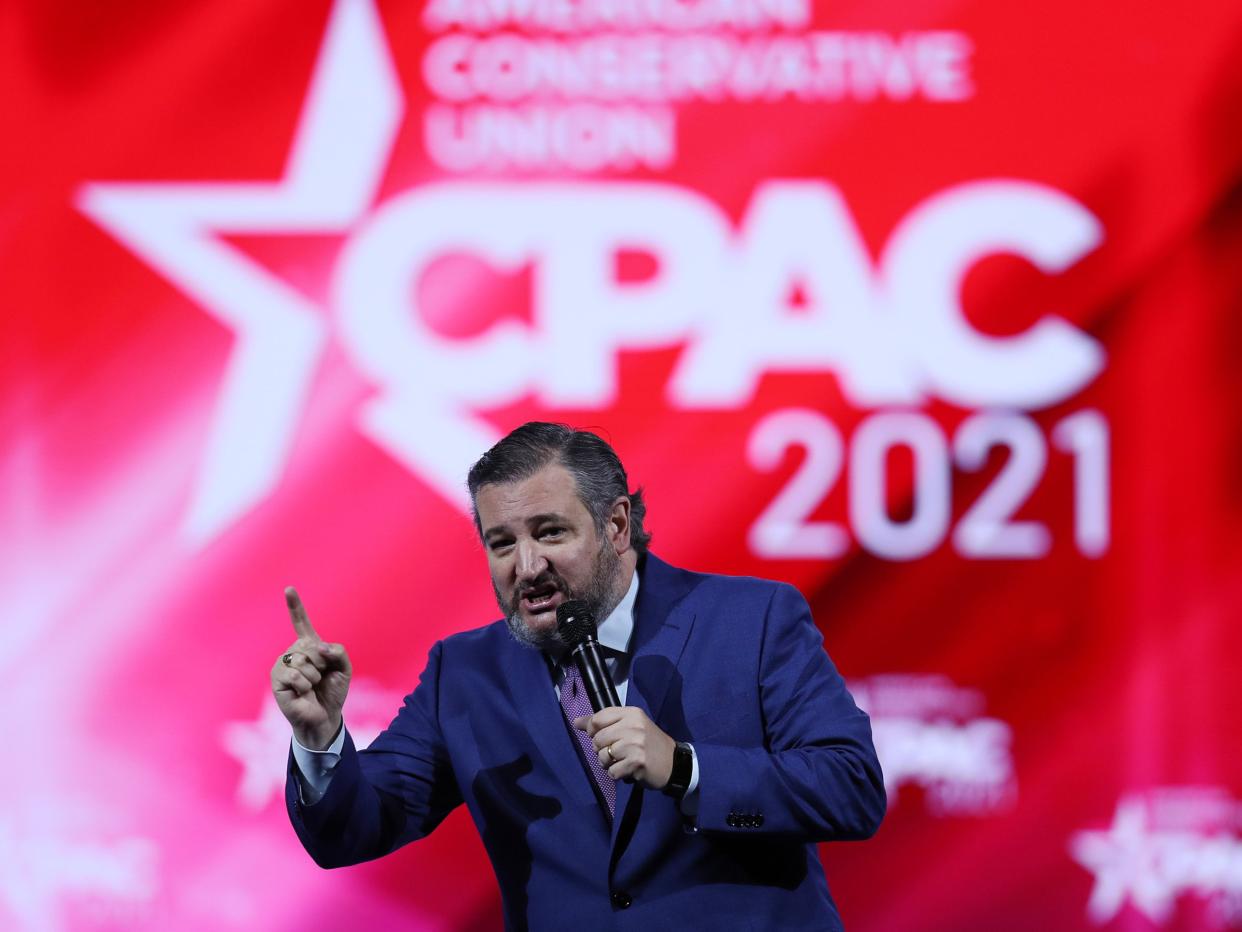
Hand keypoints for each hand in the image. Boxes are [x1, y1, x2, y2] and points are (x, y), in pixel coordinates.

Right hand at [271, 587, 351, 749]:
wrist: (325, 716)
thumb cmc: (332, 691)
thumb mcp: (344, 668)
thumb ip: (338, 652)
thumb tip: (318, 647)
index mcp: (309, 645)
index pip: (300, 621)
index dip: (294, 605)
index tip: (289, 589)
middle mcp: (293, 652)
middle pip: (311, 646)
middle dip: (322, 664)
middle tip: (319, 678)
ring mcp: (283, 665)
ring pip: (303, 660)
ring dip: (313, 677)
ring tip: (310, 686)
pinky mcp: (276, 679)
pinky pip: (294, 675)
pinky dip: (304, 685)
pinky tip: (301, 692)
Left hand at [574, 707, 675, 789]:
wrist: (674, 763)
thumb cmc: (649, 743)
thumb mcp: (631, 725)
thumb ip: (605, 722)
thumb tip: (576, 722)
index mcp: (631, 713)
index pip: (598, 718)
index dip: (591, 729)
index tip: (596, 736)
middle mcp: (633, 726)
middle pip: (598, 739)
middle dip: (601, 749)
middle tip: (614, 752)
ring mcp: (635, 744)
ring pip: (602, 756)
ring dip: (608, 763)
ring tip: (621, 761)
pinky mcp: (637, 762)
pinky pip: (612, 771)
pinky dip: (617, 774)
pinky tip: (628, 770)